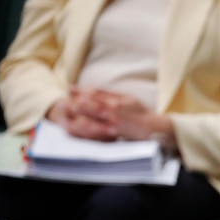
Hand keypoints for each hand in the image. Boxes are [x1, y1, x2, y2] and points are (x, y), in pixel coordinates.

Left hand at [51, 86, 172, 142]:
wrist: (158, 130)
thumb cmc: (146, 117)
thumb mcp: (131, 101)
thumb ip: (115, 97)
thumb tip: (99, 93)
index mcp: (119, 99)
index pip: (97, 93)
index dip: (82, 90)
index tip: (70, 89)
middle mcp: (116, 107)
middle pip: (91, 102)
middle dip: (75, 101)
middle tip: (61, 101)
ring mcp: (115, 119)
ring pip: (92, 114)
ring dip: (77, 113)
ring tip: (64, 113)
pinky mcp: (116, 131)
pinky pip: (97, 128)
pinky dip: (85, 127)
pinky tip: (76, 126)